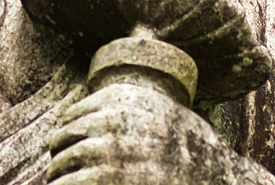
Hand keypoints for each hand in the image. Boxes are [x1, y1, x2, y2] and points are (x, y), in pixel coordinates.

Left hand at [46, 83, 274, 184]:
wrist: (214, 176)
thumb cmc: (194, 148)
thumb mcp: (168, 110)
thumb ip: (137, 104)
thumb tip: (102, 103)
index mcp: (124, 98)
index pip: (74, 113)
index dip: (70, 132)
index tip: (68, 144)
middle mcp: (113, 120)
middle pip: (64, 137)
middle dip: (61, 153)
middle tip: (61, 167)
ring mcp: (109, 151)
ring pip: (63, 162)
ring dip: (59, 174)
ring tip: (62, 182)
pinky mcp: (105, 179)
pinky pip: (70, 184)